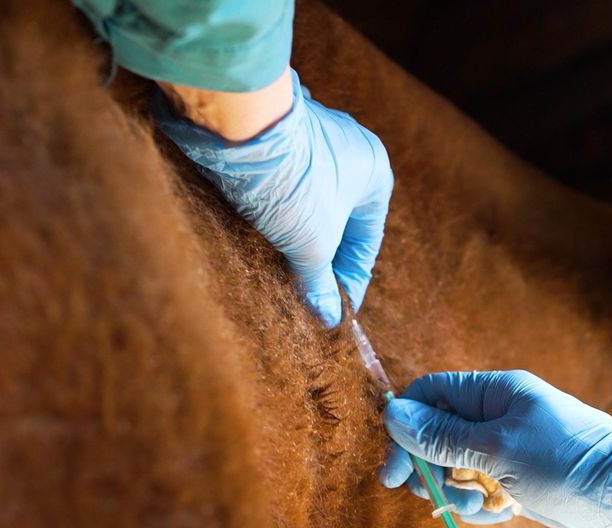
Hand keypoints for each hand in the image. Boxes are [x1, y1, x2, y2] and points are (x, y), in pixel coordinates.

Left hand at [155, 68, 393, 327]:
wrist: (237, 126)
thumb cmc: (291, 182)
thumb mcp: (312, 245)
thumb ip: (321, 284)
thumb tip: (328, 318)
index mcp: (375, 173)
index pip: (366, 242)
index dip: (349, 282)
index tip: (334, 310)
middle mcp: (350, 149)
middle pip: (339, 222)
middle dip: (320, 259)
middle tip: (304, 295)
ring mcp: (312, 136)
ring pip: (310, 203)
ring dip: (297, 236)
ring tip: (279, 270)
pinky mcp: (276, 134)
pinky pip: (284, 183)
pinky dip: (275, 211)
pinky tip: (259, 234)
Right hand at [380, 370, 611, 527]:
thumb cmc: (566, 462)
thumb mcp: (497, 449)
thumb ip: (443, 435)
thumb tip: (394, 414)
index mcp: (494, 393)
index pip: (431, 396)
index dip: (405, 428)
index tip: (393, 471)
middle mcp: (498, 416)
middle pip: (437, 434)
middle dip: (429, 467)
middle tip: (429, 495)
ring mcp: (509, 448)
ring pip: (457, 466)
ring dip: (455, 491)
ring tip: (477, 508)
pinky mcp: (519, 478)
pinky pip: (481, 488)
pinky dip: (480, 505)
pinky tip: (498, 515)